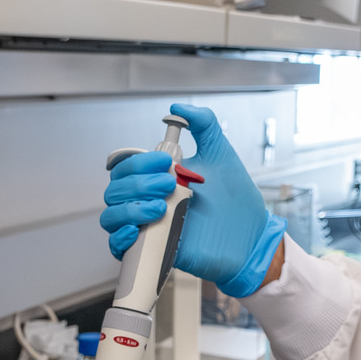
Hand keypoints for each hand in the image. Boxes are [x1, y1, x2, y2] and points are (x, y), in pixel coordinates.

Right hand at [100, 103, 286, 297]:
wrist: (250, 237)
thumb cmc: (236, 200)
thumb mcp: (220, 154)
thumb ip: (204, 124)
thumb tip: (177, 108)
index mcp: (157, 178)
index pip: (125, 167)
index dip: (139, 162)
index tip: (167, 162)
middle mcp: (148, 201)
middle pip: (115, 189)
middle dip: (138, 184)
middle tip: (170, 184)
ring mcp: (148, 227)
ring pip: (111, 216)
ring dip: (128, 209)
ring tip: (160, 208)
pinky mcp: (152, 251)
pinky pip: (118, 247)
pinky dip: (120, 238)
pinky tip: (138, 230)